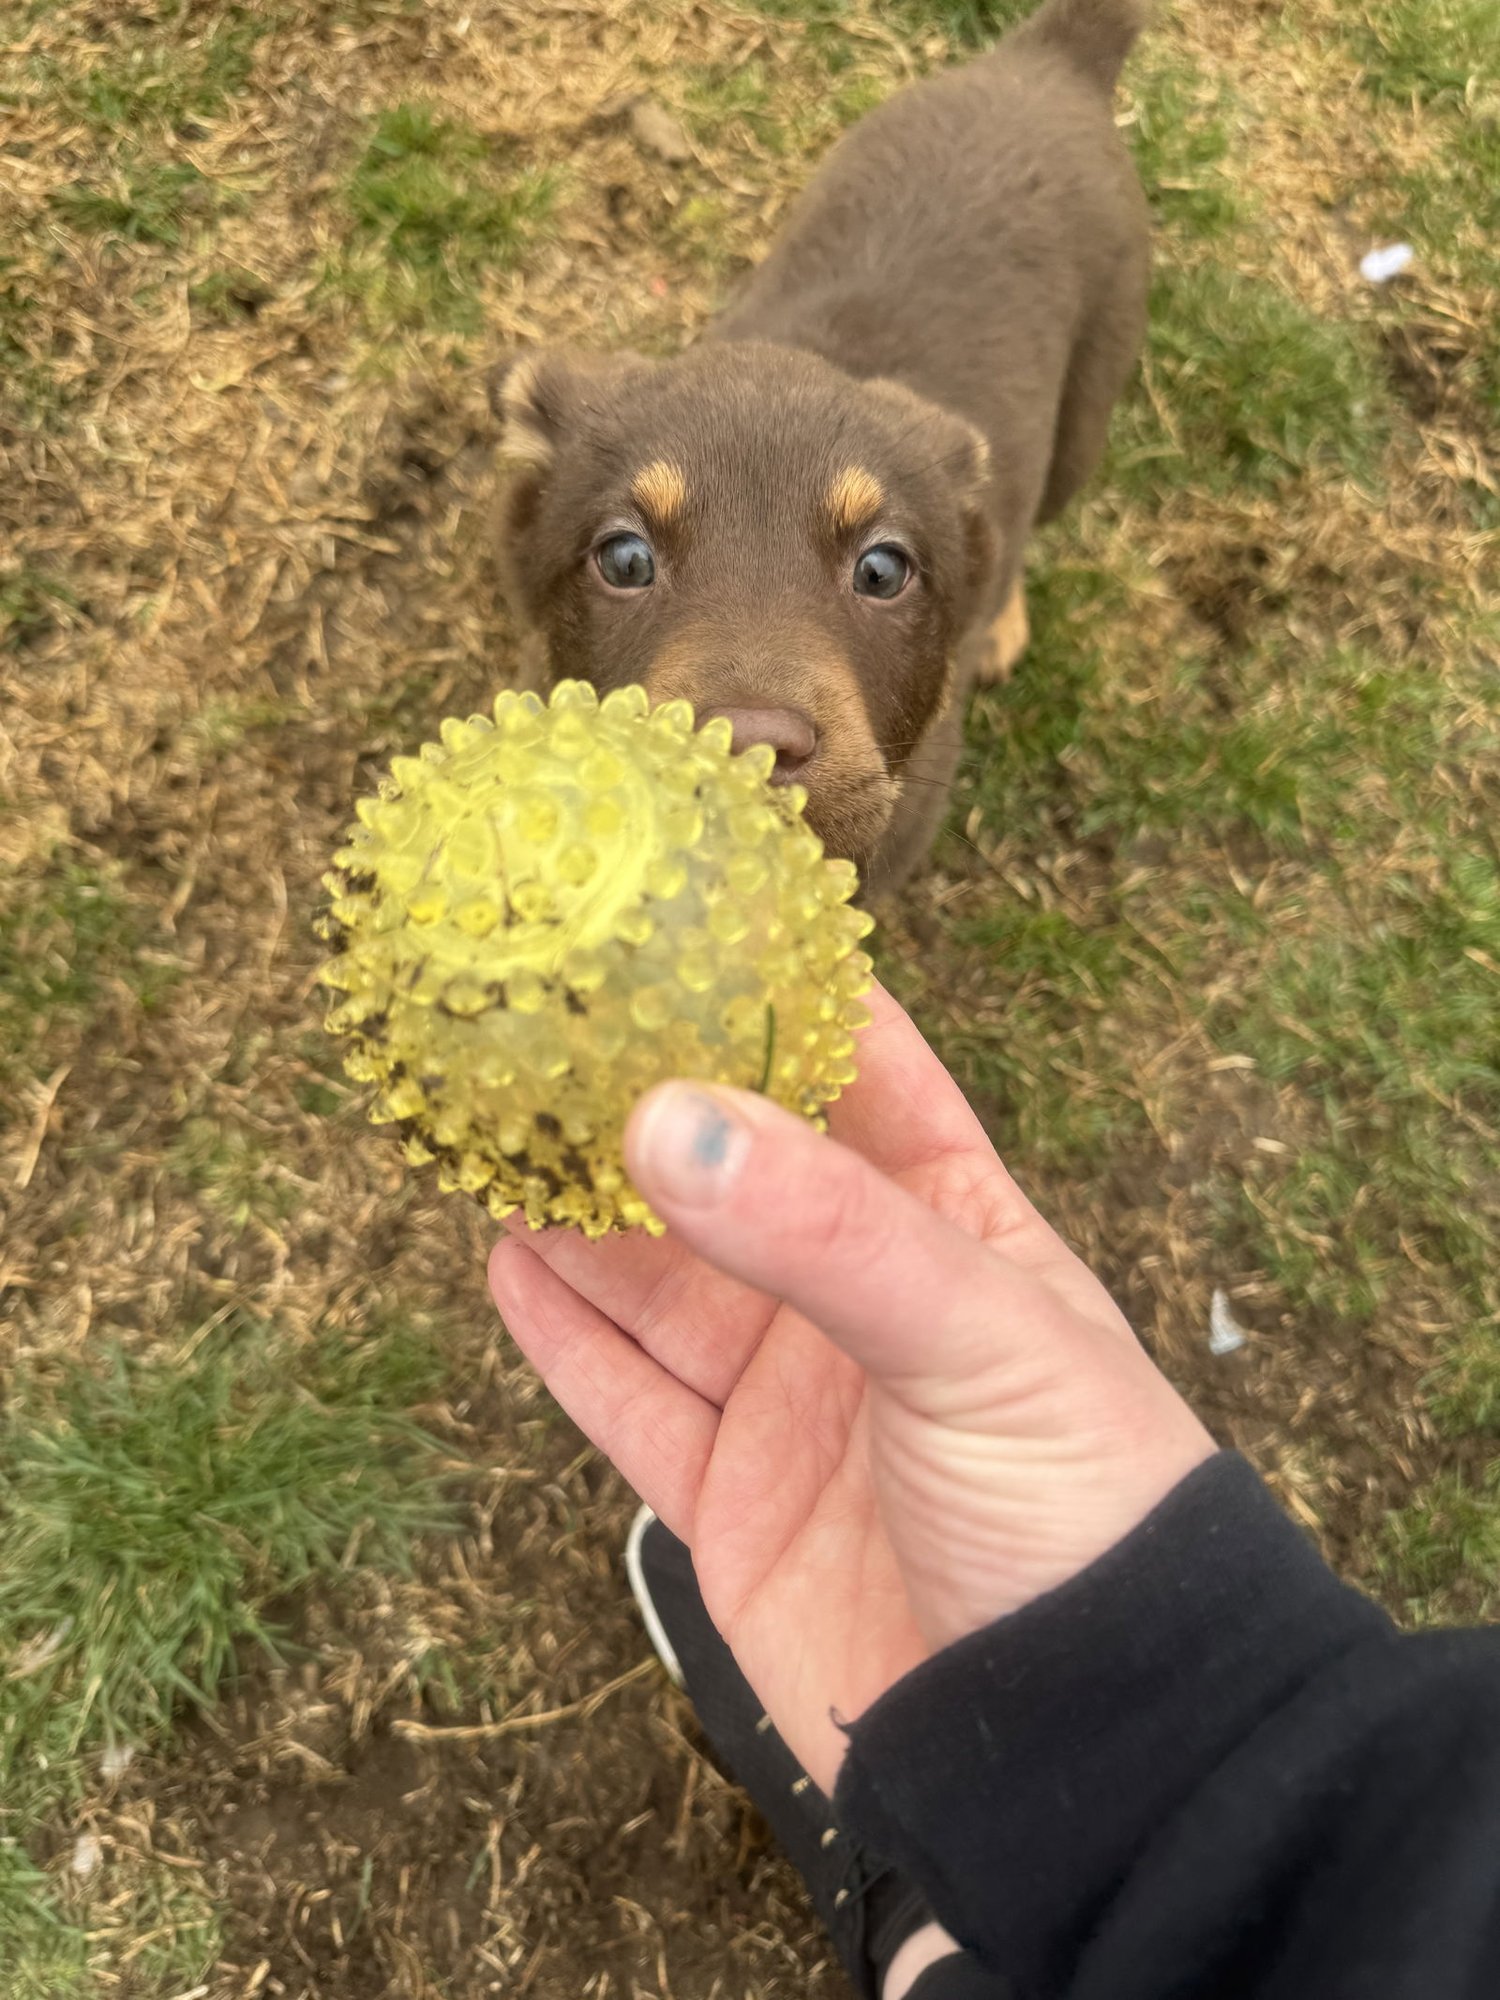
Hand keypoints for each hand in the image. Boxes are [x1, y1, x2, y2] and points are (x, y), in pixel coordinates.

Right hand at [488, 986, 1212, 1791]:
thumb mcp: (973, 1334)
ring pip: (661, 1286)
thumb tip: (662, 1117)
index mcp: (954, 1225)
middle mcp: (862, 1302)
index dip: (783, 993)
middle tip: (540, 1026)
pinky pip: (631, 1404)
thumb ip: (822, 1229)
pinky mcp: (732, 1505)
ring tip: (492, 1130)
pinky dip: (567, 1339)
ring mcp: (792, 1403)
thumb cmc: (1083, 1507)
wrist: (1083, 1746)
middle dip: (645, 1105)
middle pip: (731, 1178)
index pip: (865, 1075)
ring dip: (580, 1216)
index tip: (687, 913)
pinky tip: (507, 1262)